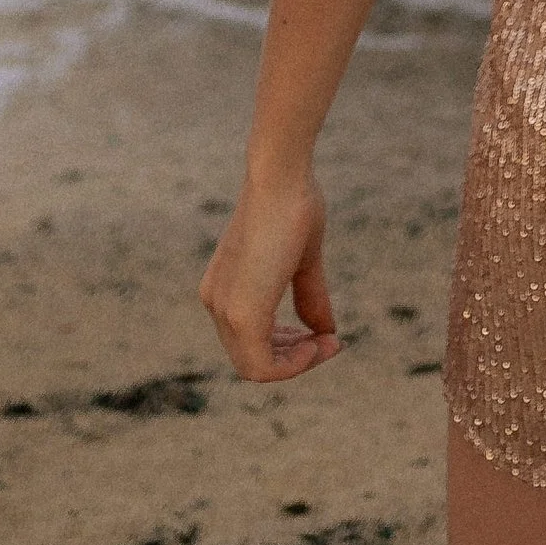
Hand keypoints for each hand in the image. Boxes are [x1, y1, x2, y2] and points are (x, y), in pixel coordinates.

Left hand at [199, 167, 339, 384]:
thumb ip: (308, 297)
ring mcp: (225, 310)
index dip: (287, 349)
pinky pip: (261, 365)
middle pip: (252, 358)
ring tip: (326, 344)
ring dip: (295, 363)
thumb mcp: (303, 261)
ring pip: (255, 366)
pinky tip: (318, 344)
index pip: (250, 340)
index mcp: (224, 289)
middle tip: (328, 343)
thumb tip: (325, 332)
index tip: (321, 337)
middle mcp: (217, 303)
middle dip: (293, 358)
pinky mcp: (241, 314)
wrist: (280, 177)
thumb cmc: (293, 206)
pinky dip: (292, 364)